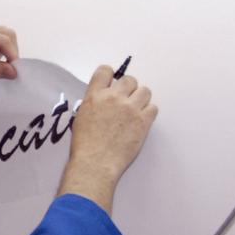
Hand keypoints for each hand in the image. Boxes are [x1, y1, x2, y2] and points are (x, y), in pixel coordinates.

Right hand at [59, 64, 157, 213]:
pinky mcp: (143, 121)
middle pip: (129, 80)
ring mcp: (130, 108)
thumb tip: (103, 99)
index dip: (111, 76)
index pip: (105, 70)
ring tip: (135, 111)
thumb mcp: (81, 117)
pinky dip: (148, 113)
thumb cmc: (84, 145)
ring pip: (145, 91)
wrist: (95, 163)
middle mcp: (114, 97)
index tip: (112, 84)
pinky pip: (153, 108)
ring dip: (140, 99)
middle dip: (128, 89)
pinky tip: (140, 121)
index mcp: (95, 95)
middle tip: (125, 102)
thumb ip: (94, 103)